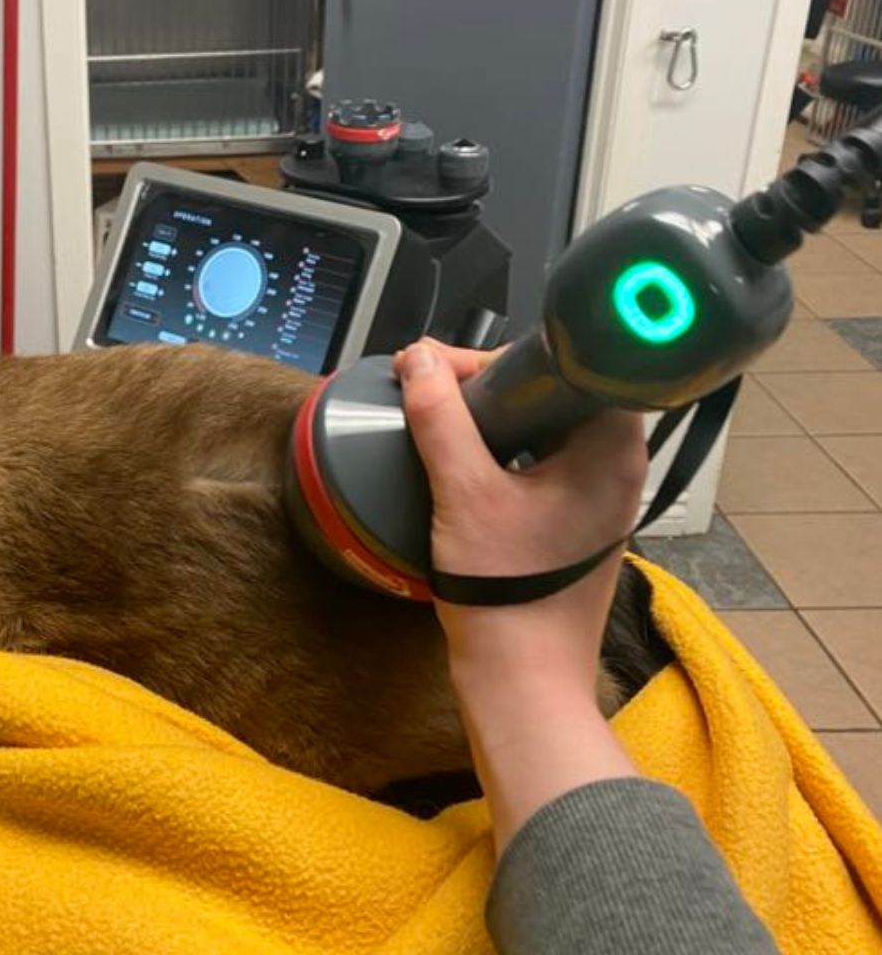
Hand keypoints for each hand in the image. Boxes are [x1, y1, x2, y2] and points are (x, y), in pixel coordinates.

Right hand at [394, 338, 646, 691]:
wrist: (523, 683)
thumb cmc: (508, 596)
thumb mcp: (464, 494)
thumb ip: (440, 419)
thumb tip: (419, 360)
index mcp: (613, 447)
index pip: (564, 365)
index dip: (501, 357)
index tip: (445, 367)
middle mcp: (620, 464)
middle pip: (552, 393)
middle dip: (489, 386)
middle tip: (433, 387)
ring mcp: (603, 494)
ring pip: (544, 428)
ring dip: (493, 420)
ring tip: (440, 415)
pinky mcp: (580, 519)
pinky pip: (542, 461)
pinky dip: (503, 451)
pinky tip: (462, 455)